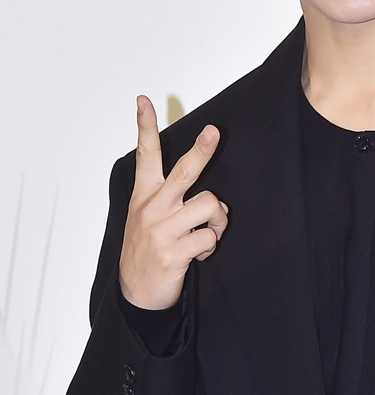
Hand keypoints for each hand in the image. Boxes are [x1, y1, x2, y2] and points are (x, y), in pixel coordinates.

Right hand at [118, 96, 228, 309]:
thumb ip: (172, 202)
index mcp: (144, 196)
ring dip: (218, 221)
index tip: (143, 100)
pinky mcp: (173, 251)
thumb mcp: (147, 220)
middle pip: (184, 171)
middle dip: (202, 150)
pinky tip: (197, 255)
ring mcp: (162, 229)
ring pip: (209, 205)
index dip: (144, 126)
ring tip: (207, 233)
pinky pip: (210, 238)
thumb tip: (214, 200)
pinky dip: (210, 247)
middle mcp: (152, 208)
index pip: (145, 155)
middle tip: (214, 131)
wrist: (136, 294)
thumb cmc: (147, 251)